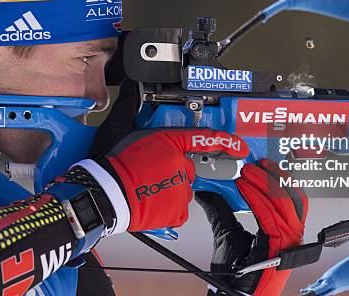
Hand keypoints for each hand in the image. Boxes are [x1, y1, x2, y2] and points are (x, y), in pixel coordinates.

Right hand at [77, 129, 248, 233]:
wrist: (108, 194)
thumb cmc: (119, 166)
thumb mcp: (140, 137)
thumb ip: (163, 139)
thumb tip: (173, 139)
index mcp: (173, 145)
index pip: (205, 140)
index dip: (226, 142)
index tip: (240, 147)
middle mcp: (182, 167)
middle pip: (188, 169)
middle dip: (174, 172)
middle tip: (152, 175)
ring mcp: (181, 191)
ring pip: (183, 189)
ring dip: (170, 190)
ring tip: (147, 188)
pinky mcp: (177, 211)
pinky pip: (178, 208)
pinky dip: (168, 207)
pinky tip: (152, 201)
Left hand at [196, 160, 307, 295]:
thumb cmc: (238, 275)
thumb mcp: (227, 234)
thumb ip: (221, 211)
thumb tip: (208, 192)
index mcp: (285, 232)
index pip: (290, 199)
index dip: (277, 179)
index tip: (261, 165)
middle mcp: (292, 236)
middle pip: (291, 197)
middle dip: (273, 176)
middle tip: (256, 163)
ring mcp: (289, 242)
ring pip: (283, 203)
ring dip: (264, 183)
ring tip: (247, 172)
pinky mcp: (280, 247)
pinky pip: (270, 215)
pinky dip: (256, 198)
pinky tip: (244, 187)